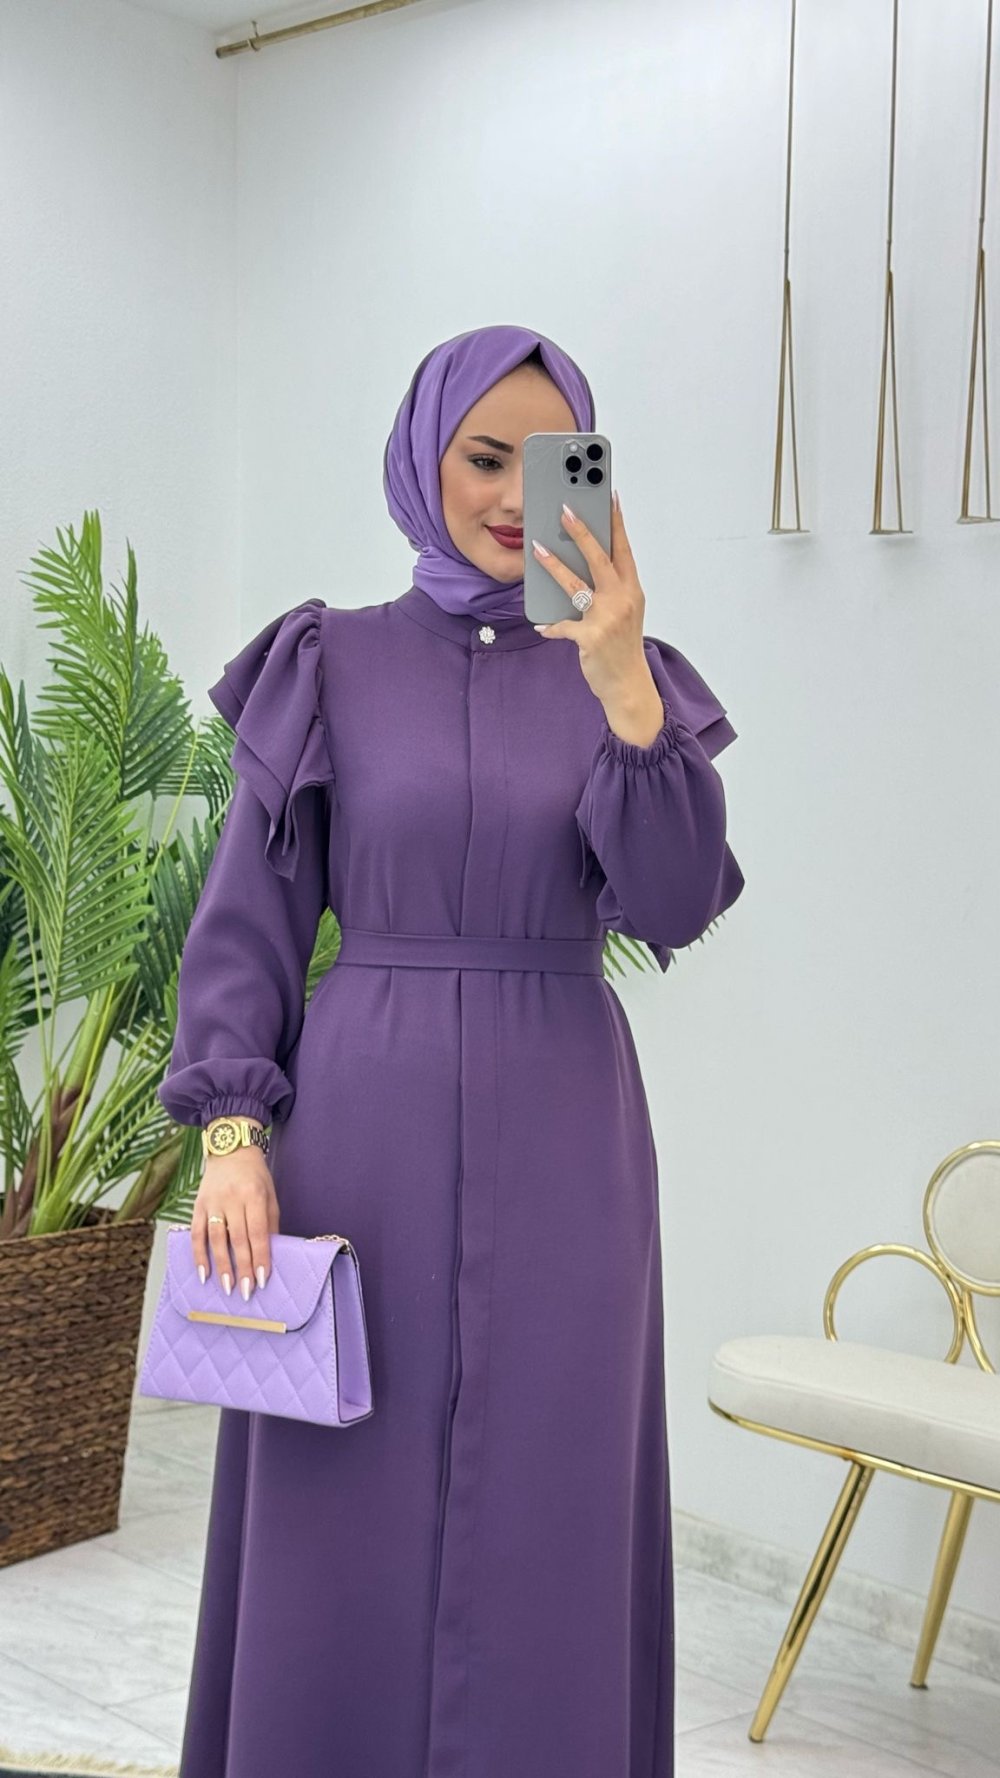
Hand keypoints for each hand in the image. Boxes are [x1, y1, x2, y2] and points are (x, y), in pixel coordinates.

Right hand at [191, 1146, 278, 1299]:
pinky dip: (198, 1254)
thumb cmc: (255, 1176)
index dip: (260, 1257)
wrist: (230, 1150)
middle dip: (242, 1268)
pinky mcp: (197, 1205)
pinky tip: (203, 1273)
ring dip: (221, 1265)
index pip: (257, 1232)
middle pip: (237, 1239)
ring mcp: (212, 1202)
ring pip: (215, 1238)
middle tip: (245, 1292)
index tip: (262, 1279)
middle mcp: (231, 1199)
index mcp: (253, 1195)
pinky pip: (196, 1233)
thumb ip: (269, 1223)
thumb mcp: (269, 1195)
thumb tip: (270, 1254)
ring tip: (226, 1287)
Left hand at [531, 495, 665, 743]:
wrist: (628, 685)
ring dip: (554, 565)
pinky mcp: (590, 638)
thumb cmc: (622, 646)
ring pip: (576, 584)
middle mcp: (622, 600)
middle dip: (581, 531)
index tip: (609, 496)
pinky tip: (542, 623)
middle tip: (565, 510)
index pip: (623, 549)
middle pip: (600, 558)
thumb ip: (610, 589)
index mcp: (632, 590)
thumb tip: (583, 566)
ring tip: (537, 549)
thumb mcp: (625, 612)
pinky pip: (563, 626)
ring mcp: (607, 618)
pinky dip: (551, 625)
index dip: (616, 522)